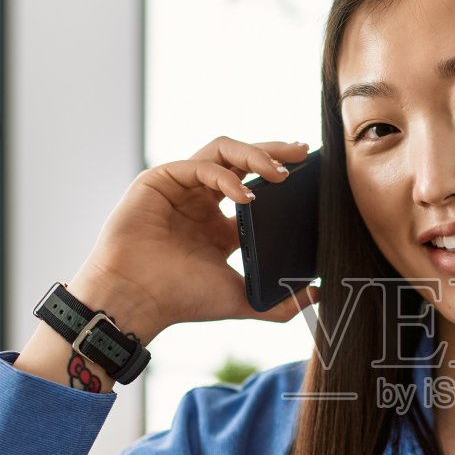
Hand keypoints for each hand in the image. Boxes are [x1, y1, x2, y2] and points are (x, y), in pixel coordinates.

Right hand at [69, 136, 319, 341]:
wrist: (136, 301)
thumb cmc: (180, 300)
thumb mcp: (242, 299)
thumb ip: (280, 302)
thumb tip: (318, 295)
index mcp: (219, 226)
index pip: (256, 188)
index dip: (281, 177)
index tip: (311, 175)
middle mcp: (201, 202)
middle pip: (243, 161)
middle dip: (275, 152)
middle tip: (304, 153)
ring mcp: (180, 187)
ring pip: (223, 152)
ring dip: (255, 155)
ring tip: (280, 172)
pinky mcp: (160, 179)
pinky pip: (201, 165)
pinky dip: (226, 176)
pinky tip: (246, 195)